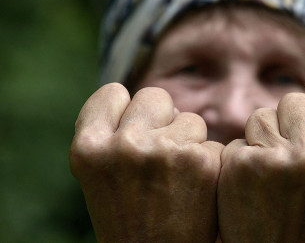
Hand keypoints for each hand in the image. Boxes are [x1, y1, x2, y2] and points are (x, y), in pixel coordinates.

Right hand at [69, 83, 222, 241]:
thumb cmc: (127, 216)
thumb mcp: (100, 173)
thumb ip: (112, 131)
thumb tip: (150, 101)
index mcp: (88, 147)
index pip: (113, 92)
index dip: (125, 111)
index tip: (131, 132)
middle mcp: (124, 145)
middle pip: (155, 96)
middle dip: (161, 118)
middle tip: (160, 153)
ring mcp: (165, 152)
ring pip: (189, 118)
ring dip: (188, 142)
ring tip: (177, 178)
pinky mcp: (201, 162)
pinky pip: (212, 144)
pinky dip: (209, 163)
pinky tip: (197, 189)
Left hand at [217, 86, 304, 241]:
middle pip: (295, 100)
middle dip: (293, 123)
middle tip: (292, 158)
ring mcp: (271, 161)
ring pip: (263, 114)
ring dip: (266, 136)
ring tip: (272, 172)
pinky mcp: (237, 167)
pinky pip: (240, 139)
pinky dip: (244, 156)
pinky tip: (251, 184)